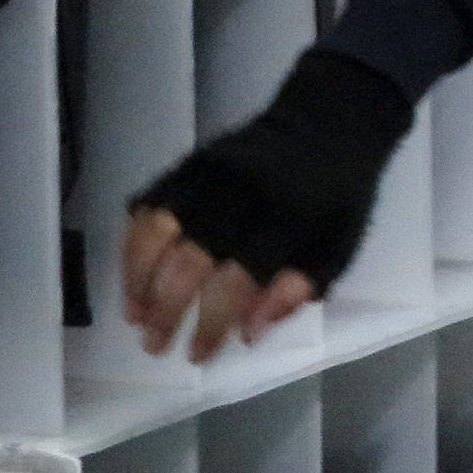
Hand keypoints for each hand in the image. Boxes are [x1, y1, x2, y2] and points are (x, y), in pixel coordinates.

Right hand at [121, 49, 412, 363]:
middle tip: (154, 345)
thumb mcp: (340, 245)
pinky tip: (133, 272)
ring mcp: (211, 172)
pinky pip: (150, 202)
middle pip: (189, 260)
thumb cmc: (338, 194)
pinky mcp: (191, 159)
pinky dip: (134, 240)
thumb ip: (298, 291)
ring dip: (137, 278)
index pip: (238, 281)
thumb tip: (247, 333)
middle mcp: (242, 195)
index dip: (213, 323)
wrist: (331, 117)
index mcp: (288, 220)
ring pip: (156, 230)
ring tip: (134, 315)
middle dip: (165, 311)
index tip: (198, 355)